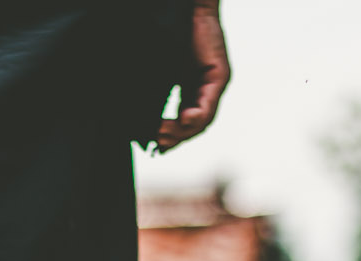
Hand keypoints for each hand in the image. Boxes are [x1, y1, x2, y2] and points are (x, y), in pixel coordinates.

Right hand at [157, 3, 229, 151]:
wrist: (187, 9)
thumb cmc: (172, 34)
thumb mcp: (161, 72)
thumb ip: (156, 93)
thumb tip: (140, 118)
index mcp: (192, 88)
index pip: (185, 121)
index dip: (173, 137)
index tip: (158, 147)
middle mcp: (206, 89)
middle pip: (195, 126)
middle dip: (177, 137)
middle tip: (159, 142)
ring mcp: (215, 83)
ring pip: (204, 119)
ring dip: (185, 130)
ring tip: (165, 132)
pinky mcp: (220, 74)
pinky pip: (210, 102)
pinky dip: (198, 114)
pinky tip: (185, 118)